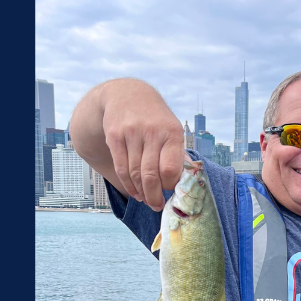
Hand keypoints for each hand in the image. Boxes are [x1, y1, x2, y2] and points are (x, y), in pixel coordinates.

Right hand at [99, 82, 185, 210]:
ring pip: (134, 174)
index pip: (170, 169)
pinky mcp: (114, 136)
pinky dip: (128, 184)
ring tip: (145, 199)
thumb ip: (178, 154)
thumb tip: (186, 183)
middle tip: (156, 206)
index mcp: (171, 132)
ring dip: (140, 192)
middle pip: (150, 175)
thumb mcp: (172, 129)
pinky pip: (121, 168)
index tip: (170, 190)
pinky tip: (134, 191)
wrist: (127, 94)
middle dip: (153, 196)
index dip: (169, 185)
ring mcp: (131, 134)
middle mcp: (151, 132)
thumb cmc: (156, 118)